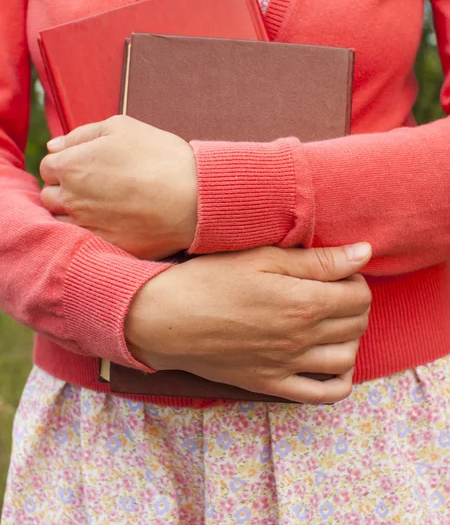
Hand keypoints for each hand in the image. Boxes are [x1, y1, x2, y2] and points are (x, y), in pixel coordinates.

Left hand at [39, 116, 197, 258]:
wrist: (194, 196)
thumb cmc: (160, 156)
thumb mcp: (121, 127)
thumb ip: (80, 134)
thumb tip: (54, 145)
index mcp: (72, 165)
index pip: (48, 166)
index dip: (66, 163)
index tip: (86, 165)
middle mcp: (73, 199)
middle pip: (50, 196)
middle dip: (64, 189)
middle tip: (93, 185)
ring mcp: (88, 226)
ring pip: (62, 222)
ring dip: (73, 214)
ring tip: (102, 206)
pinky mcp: (107, 247)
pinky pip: (84, 242)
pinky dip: (91, 233)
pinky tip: (112, 223)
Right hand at [126, 243, 371, 403]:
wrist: (163, 319)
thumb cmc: (209, 280)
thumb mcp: (261, 258)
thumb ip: (317, 260)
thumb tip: (364, 254)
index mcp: (303, 302)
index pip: (359, 295)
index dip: (355, 278)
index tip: (339, 271)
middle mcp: (302, 338)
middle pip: (357, 324)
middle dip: (355, 304)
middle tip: (335, 289)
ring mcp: (287, 365)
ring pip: (347, 359)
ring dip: (351, 337)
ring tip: (333, 321)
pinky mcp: (270, 383)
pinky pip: (321, 394)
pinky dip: (339, 381)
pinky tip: (333, 363)